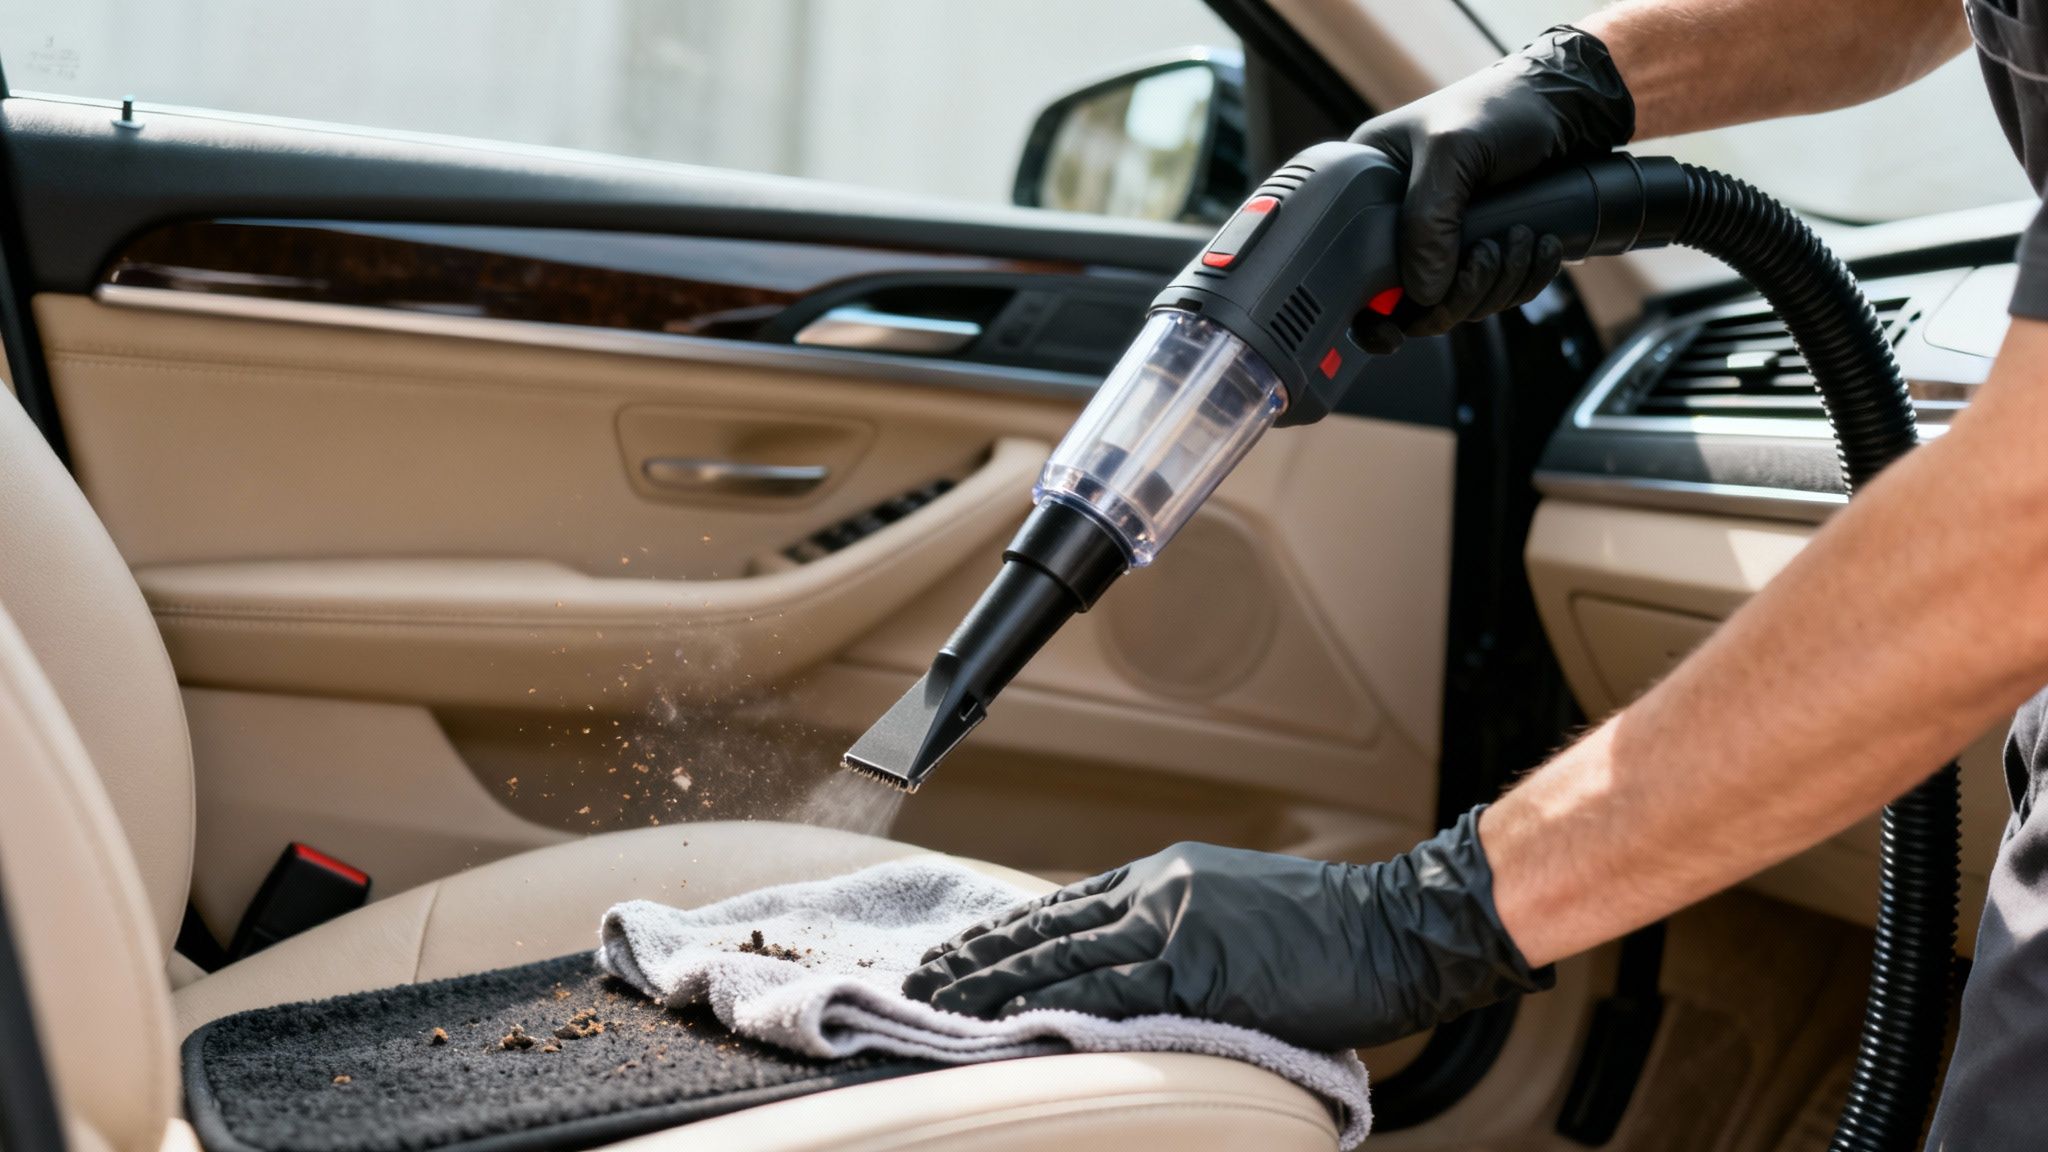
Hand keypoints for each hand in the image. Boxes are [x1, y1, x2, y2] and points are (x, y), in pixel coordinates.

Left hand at [901, 809, 1552, 1050]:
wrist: (1394, 927)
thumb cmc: (1332, 930)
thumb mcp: (1238, 909)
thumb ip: (1182, 929)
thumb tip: (1136, 966)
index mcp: (1167, 877)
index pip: (1063, 905)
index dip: (1005, 931)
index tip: (960, 951)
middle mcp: (1158, 893)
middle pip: (1044, 925)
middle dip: (977, 956)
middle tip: (922, 980)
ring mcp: (1172, 929)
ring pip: (1057, 957)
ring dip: (992, 984)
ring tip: (940, 1004)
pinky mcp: (1193, 971)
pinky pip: (1103, 993)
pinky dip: (1049, 1009)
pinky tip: (1008, 1024)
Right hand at [1350, 25, 1633, 353]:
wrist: (1570, 104)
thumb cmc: (1504, 106)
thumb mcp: (1452, 150)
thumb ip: (1428, 220)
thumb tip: (1422, 293)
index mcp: (1370, 189)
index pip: (1352, 266)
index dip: (1369, 311)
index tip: (1390, 334)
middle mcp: (1402, 218)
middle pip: (1411, 300)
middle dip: (1459, 294)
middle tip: (1488, 257)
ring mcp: (1444, 238)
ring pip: (1458, 302)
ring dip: (1499, 283)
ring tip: (1523, 236)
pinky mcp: (1482, 248)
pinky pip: (1494, 294)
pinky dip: (1523, 280)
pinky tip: (1539, 244)